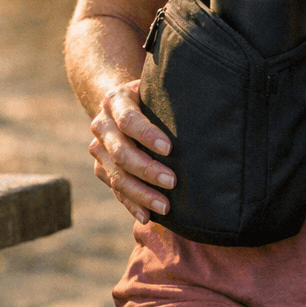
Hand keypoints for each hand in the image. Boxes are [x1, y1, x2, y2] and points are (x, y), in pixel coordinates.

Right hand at [88, 79, 175, 222]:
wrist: (120, 105)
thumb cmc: (149, 99)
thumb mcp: (155, 91)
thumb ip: (169, 98)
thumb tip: (205, 112)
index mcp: (115, 101)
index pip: (128, 120)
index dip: (147, 134)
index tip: (170, 149)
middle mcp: (102, 125)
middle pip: (121, 152)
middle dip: (147, 170)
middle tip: (172, 182)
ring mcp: (99, 149)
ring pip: (117, 176)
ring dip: (141, 193)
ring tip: (165, 207)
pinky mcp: (101, 168)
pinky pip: (115, 189)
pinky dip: (132, 204)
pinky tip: (147, 216)